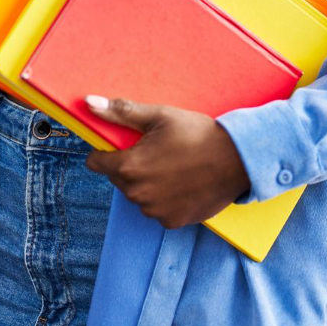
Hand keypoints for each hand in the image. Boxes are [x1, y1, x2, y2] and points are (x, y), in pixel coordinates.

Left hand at [82, 95, 251, 229]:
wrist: (237, 159)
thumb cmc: (197, 133)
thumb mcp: (159, 116)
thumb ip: (121, 112)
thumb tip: (89, 103)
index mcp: (130, 166)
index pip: (96, 163)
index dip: (105, 152)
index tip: (121, 146)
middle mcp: (138, 194)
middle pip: (118, 179)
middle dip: (129, 166)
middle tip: (156, 152)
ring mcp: (155, 211)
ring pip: (138, 195)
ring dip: (146, 184)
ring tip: (172, 166)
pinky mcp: (172, 222)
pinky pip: (157, 209)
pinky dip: (164, 198)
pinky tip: (182, 183)